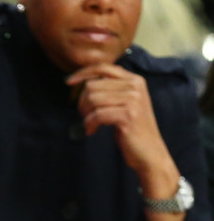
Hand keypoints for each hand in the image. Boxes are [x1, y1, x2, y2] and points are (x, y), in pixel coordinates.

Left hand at [67, 63, 176, 183]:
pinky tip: (91, 131)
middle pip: (94, 84)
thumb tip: (85, 84)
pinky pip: (97, 114)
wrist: (150, 153)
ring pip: (93, 98)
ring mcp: (132, 99)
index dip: (83, 73)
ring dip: (85, 114)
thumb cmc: (132, 130)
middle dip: (83, 101)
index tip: (69, 82)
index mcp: (134, 80)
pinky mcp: (127, 115)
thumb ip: (111, 91)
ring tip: (89, 124)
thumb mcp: (124, 104)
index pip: (103, 67)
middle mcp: (135, 85)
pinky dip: (89, 124)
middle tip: (84, 116)